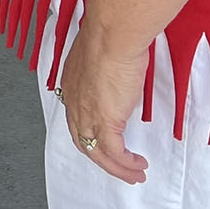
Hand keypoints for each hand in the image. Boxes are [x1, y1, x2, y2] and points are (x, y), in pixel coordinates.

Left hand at [55, 21, 151, 184]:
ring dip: (116, 167)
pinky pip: (115, 154)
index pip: (75, 116)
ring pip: (97, 153)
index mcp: (71, 84)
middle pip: (82, 140)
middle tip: (116, 164)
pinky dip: (126, 164)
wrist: (112, 35)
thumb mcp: (102, 52)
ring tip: (133, 173)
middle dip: (100, 156)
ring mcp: (88, 114)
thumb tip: (118, 67)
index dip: (88, 131)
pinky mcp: (106, 122)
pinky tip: (138, 165)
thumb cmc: (110, 34)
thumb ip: (105, 65)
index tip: (101, 138)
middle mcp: (74, 102)